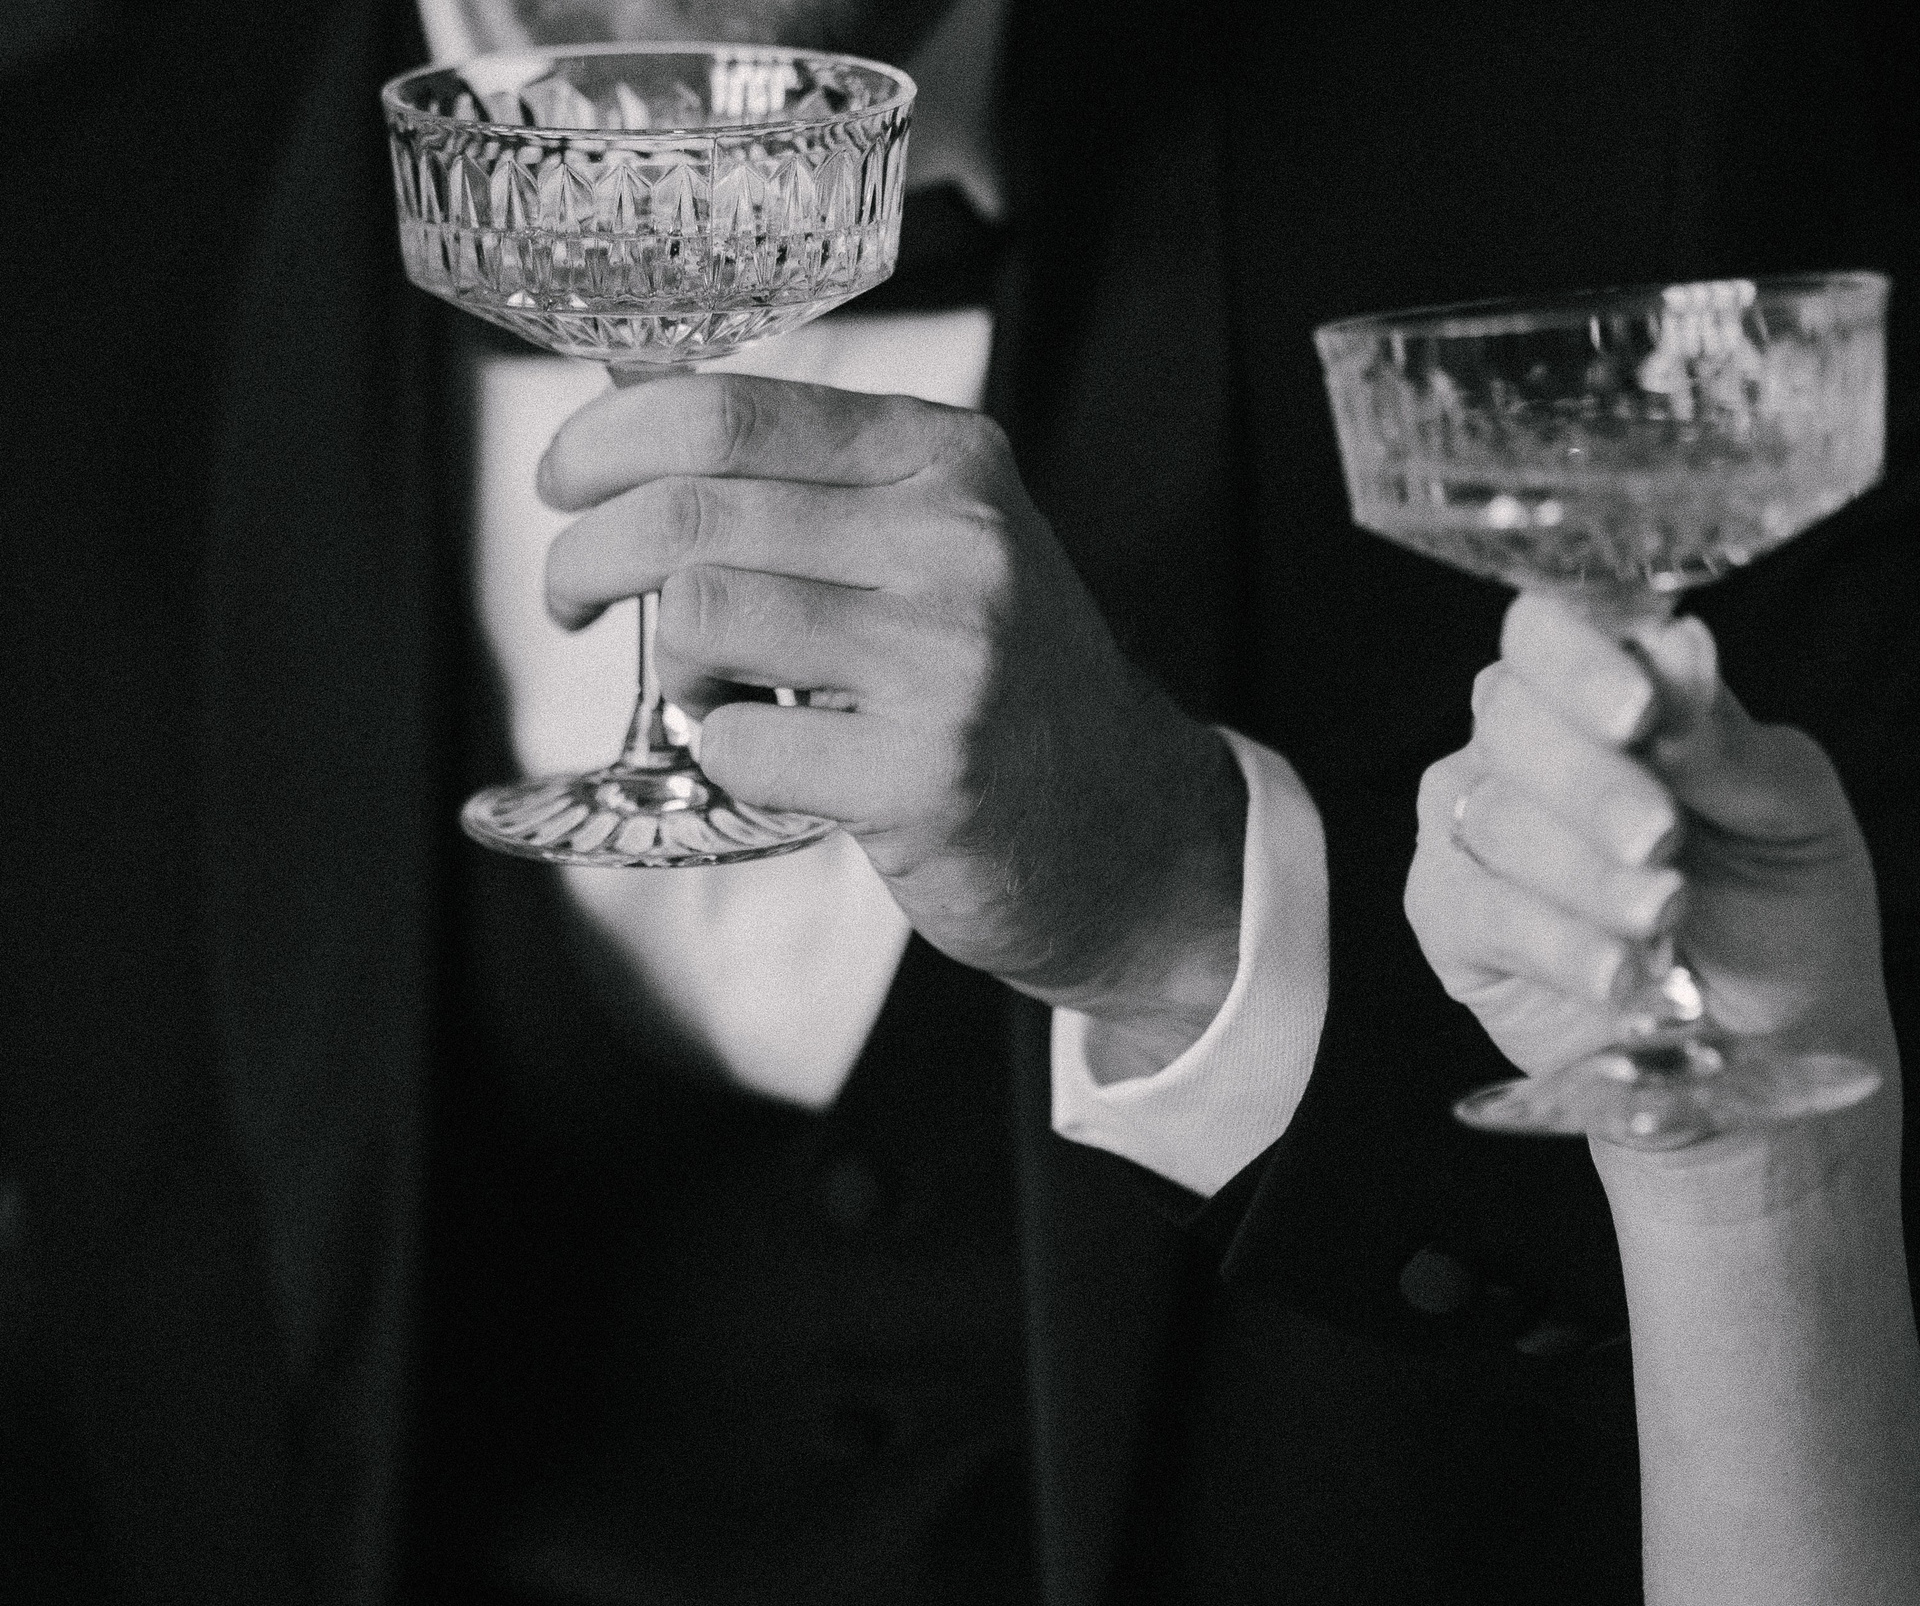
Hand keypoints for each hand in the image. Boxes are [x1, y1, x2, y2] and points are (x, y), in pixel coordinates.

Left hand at [537, 374, 1243, 1076]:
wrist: (1124, 825)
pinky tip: (772, 758)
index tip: (561, 485)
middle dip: (585, 556)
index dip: (606, 442)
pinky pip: (740, 742)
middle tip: (569, 597)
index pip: (728, 411)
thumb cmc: (999, 681)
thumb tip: (627, 422)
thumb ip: (813, 487)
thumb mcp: (938, 541)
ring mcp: (946, 655)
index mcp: (944, 458)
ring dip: (665, 663)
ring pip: (702, 617)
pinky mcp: (926, 770)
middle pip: (690, 512)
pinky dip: (722, 755)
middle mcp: (954, 539)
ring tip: (701, 690)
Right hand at [1405, 594, 1897, 1201]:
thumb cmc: (1777, 905)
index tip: (1638, 714)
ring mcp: (1469, 823)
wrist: (1760, 1032)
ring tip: (1666, 921)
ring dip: (1587, 877)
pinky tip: (1619, 972)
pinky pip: (1478, 909)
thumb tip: (1679, 645)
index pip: (1548, 632)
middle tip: (1662, 842)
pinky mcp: (1446, 911)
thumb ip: (1722, 738)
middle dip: (1591, 786)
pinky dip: (1556, 944)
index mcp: (1601, 689)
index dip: (1577, 663)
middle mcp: (1520, 742)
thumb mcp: (1786, 812)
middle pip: (1509, 719)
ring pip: (1493, 819)